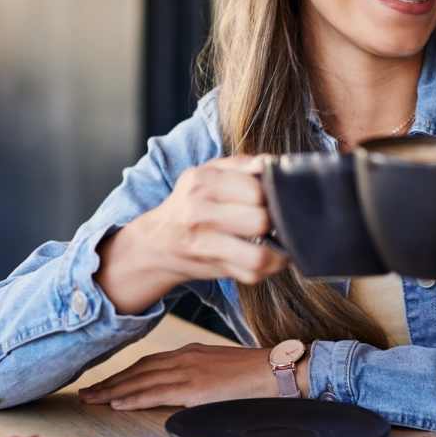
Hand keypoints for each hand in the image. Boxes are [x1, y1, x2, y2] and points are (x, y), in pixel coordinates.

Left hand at [78, 344, 275, 409]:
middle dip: (110, 382)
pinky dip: (133, 398)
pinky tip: (118, 403)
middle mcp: (184, 357)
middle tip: (86, 392)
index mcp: (190, 351)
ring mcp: (188, 371)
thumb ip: (197, 373)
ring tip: (92, 400)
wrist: (275, 370)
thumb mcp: (218, 367)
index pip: (148, 362)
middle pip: (138, 369)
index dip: (124, 373)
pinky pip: (156, 393)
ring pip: (141, 381)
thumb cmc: (253, 372)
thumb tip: (183, 386)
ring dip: (113, 391)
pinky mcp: (194, 387)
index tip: (104, 382)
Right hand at [96, 156, 286, 313]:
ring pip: (258, 255)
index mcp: (202, 181)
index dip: (273, 193)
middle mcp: (198, 211)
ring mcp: (203, 244)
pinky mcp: (212, 268)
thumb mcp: (208, 173)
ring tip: (279, 240)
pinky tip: (267, 255)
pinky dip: (268, 266)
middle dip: (276, 220)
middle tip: (278, 218)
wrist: (155, 242)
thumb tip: (270, 163)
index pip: (255, 189)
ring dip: (277, 250)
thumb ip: (241, 164)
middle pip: (260, 220)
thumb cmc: (190, 202)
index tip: (277, 196)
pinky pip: (252, 273)